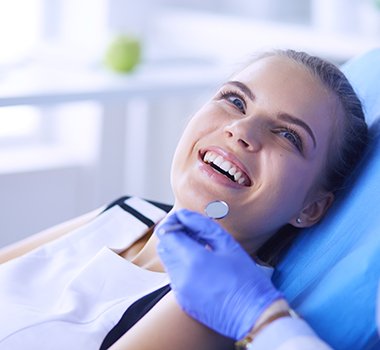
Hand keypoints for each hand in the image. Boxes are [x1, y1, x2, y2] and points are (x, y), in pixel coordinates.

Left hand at [156, 209, 282, 339]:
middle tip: (193, 232)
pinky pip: (175, 277)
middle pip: (164, 247)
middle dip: (174, 236)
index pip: (166, 233)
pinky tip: (203, 267)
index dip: (172, 222)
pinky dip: (183, 267)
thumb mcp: (228, 244)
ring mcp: (180, 291)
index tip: (183, 219)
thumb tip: (185, 215)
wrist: (254, 316)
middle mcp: (181, 276)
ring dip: (178, 251)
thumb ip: (202, 226)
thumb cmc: (246, 279)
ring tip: (201, 249)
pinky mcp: (183, 301)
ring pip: (169, 261)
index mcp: (193, 259)